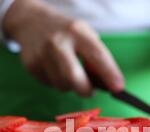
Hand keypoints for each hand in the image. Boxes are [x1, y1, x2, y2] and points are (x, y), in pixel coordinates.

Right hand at [3, 0, 123, 96]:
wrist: (31, 22)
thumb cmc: (66, 33)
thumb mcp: (84, 35)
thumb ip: (96, 57)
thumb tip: (106, 84)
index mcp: (76, 31)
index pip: (97, 55)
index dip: (110, 73)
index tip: (118, 88)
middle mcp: (58, 42)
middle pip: (74, 77)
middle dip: (86, 90)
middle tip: (90, 91)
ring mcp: (42, 55)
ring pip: (63, 85)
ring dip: (70, 85)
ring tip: (68, 70)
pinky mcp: (31, 66)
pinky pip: (51, 85)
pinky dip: (57, 82)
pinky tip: (54, 68)